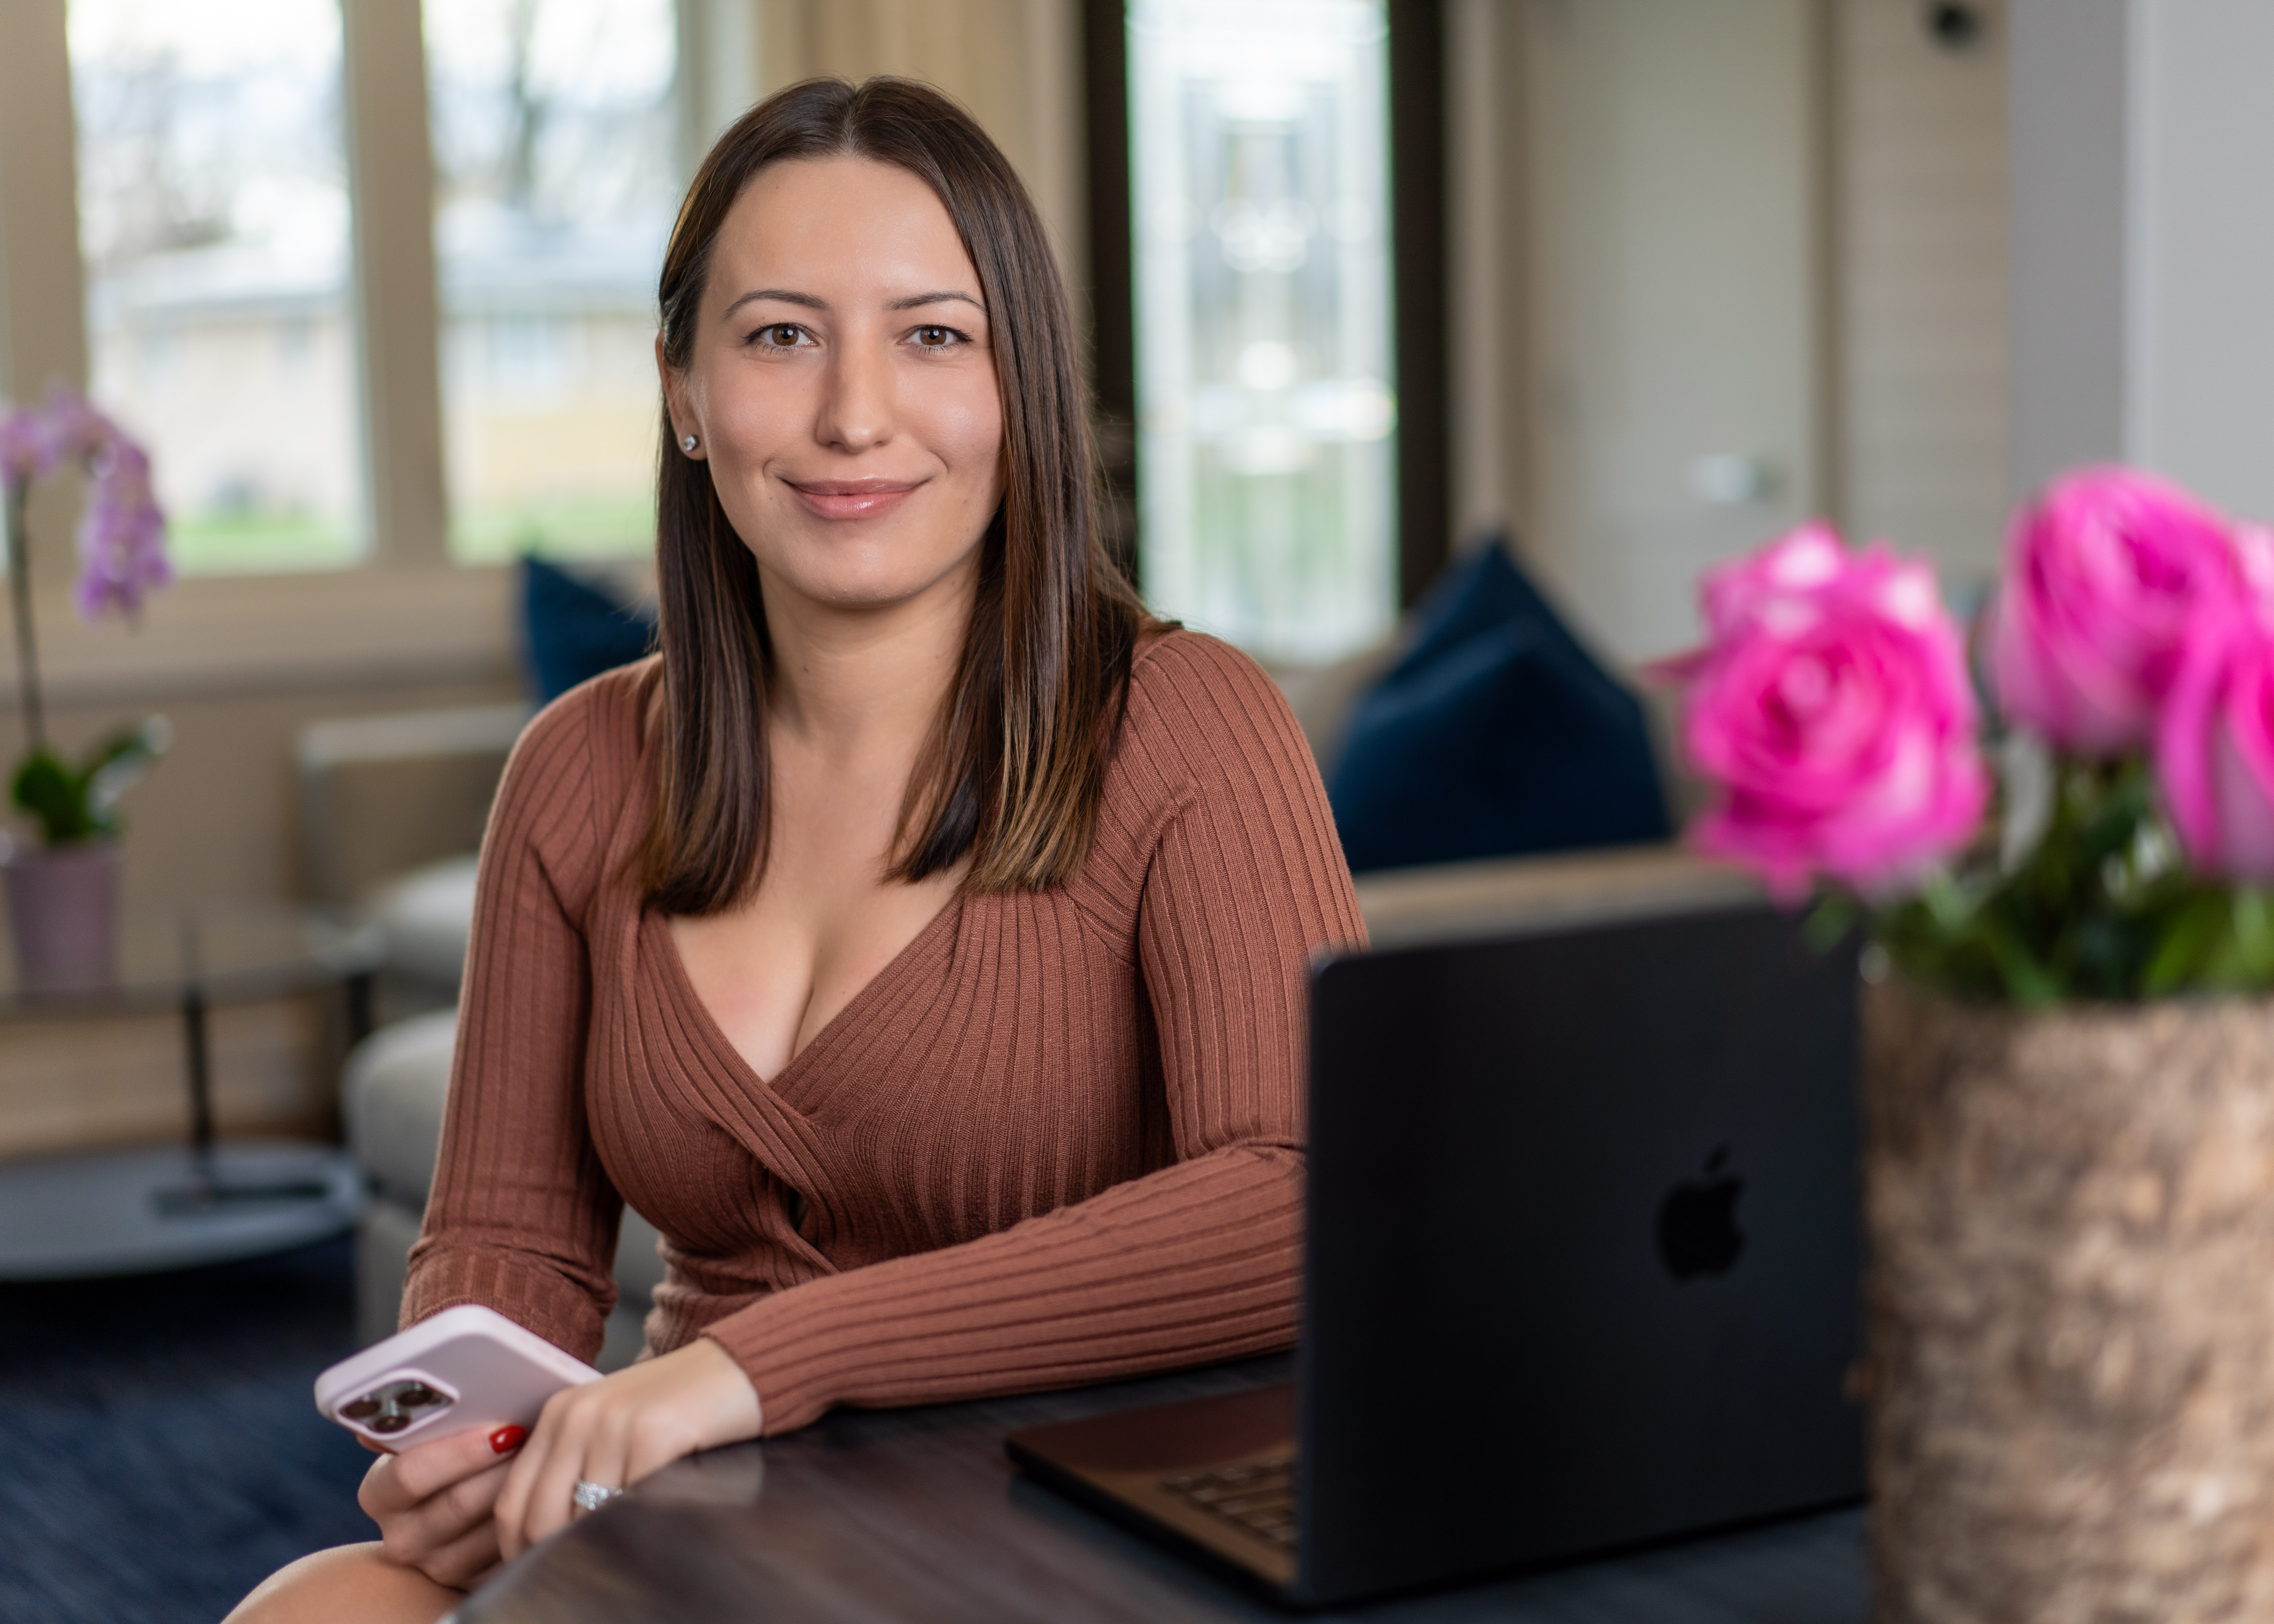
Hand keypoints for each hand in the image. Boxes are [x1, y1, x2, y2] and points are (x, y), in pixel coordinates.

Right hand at [356, 1419, 530, 1589]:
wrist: (462, 1496)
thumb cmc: (454, 1449)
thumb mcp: (431, 1432)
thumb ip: (416, 1419)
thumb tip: (385, 1407)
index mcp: (380, 1493)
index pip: (411, 1473)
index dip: (462, 1450)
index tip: (504, 1428)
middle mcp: (402, 1537)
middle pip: (461, 1502)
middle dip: (506, 1466)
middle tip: (541, 1439)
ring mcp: (437, 1566)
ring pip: (493, 1527)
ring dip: (525, 1490)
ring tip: (550, 1458)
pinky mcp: (473, 1582)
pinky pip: (511, 1549)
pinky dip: (531, 1517)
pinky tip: (546, 1490)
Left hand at [493, 1337, 763, 1559]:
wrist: (741, 1365)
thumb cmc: (680, 1404)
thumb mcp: (613, 1425)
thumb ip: (577, 1465)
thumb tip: (546, 1537)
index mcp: (560, 1412)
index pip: (513, 1500)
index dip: (518, 1548)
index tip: (535, 1569)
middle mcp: (578, 1415)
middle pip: (540, 1516)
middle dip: (553, 1555)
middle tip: (576, 1577)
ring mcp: (615, 1425)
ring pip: (584, 1518)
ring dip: (600, 1546)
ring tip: (619, 1552)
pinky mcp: (654, 1435)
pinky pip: (631, 1508)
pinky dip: (640, 1531)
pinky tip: (653, 1532)